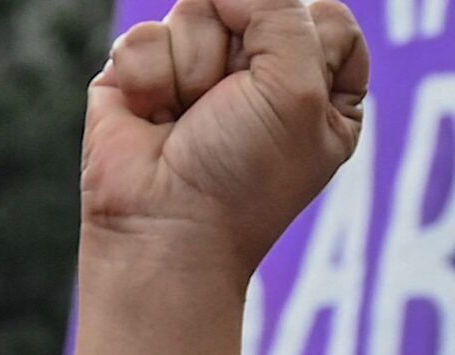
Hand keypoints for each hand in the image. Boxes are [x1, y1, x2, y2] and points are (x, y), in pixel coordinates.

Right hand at [83, 0, 366, 285]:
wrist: (165, 232)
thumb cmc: (243, 177)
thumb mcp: (298, 85)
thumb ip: (277, 9)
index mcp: (314, 82)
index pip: (319, 13)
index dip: (300, 38)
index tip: (285, 91)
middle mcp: (254, 73)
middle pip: (253, 3)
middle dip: (240, 53)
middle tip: (228, 108)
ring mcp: (190, 74)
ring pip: (192, 11)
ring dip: (190, 70)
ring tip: (185, 121)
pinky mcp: (134, 82)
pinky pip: (140, 39)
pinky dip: (146, 81)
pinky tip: (149, 121)